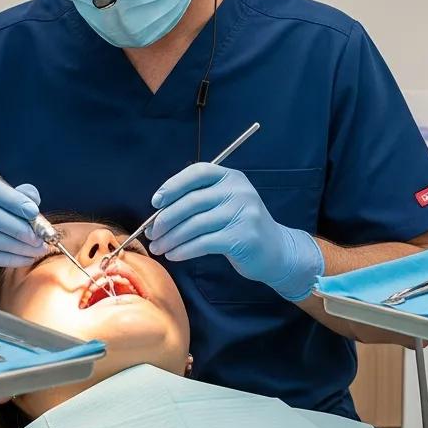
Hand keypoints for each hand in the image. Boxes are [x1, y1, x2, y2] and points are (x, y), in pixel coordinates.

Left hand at [147, 164, 323, 301]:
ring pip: (195, 225)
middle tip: (151, 233)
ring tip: (158, 248)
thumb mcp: (225, 204)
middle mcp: (239, 191)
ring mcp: (243, 213)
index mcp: (231, 177)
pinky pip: (204, 243)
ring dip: (171, 238)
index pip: (197, 172)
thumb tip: (158, 212)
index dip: (173, 185)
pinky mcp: (242, 237)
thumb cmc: (240, 226)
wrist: (276, 251)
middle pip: (192, 201)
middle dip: (166, 219)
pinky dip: (184, 250)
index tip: (155, 202)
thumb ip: (198, 200)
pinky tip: (174, 255)